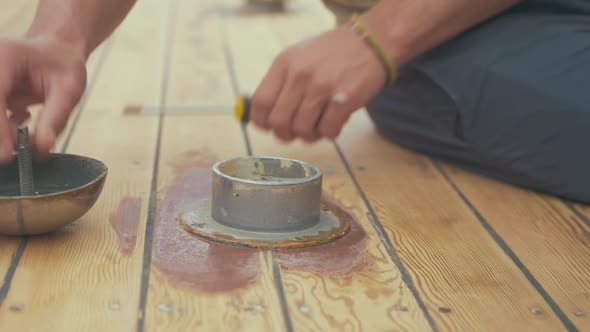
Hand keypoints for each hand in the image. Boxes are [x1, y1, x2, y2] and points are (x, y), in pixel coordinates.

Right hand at [0, 37, 86, 162]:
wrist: (56, 51)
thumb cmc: (63, 64)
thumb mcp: (69, 90)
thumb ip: (55, 118)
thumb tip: (40, 148)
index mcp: (6, 56)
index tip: (7, 154)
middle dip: (0, 133)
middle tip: (18, 149)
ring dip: (2, 132)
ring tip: (27, 122)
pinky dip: (3, 128)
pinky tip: (22, 116)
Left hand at [250, 23, 386, 142]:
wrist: (372, 41)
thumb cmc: (333, 53)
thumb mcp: (299, 56)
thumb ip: (282, 82)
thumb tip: (266, 118)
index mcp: (284, 63)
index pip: (260, 103)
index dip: (263, 122)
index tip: (271, 127)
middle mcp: (300, 74)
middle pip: (279, 121)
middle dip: (286, 134)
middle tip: (297, 132)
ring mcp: (322, 86)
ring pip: (301, 129)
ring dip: (309, 135)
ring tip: (318, 126)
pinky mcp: (344, 99)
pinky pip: (327, 131)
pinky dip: (329, 133)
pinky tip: (334, 122)